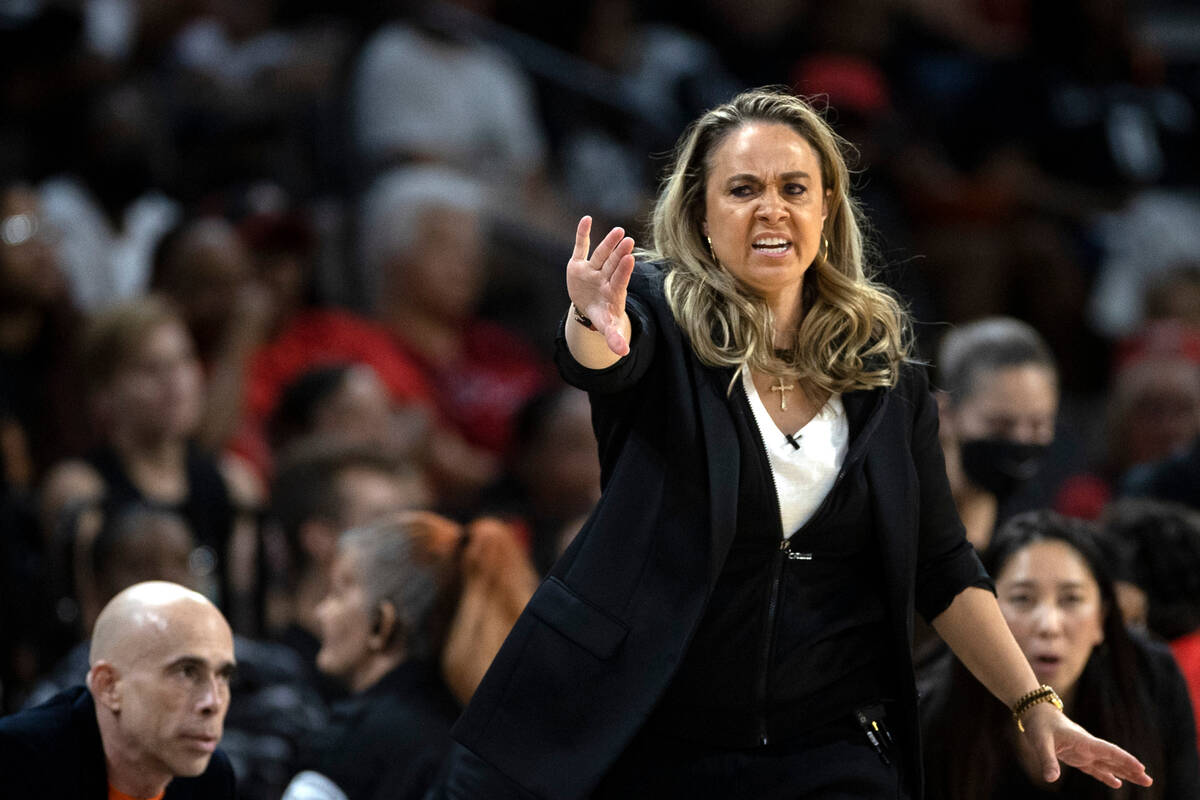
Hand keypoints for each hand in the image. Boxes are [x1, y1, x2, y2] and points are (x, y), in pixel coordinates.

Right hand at [567, 215, 634, 356]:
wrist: (589, 307)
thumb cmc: (602, 315)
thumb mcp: (607, 327)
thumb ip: (614, 338)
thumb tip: (623, 353)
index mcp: (613, 292)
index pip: (620, 280)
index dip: (624, 270)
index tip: (630, 259)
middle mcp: (604, 278)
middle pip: (613, 264)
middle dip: (619, 253)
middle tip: (628, 240)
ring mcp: (592, 270)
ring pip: (600, 254)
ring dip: (608, 243)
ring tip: (619, 231)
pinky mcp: (579, 264)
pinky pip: (580, 247)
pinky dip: (582, 234)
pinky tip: (586, 219)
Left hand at [1019, 702, 1152, 788]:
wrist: (1035, 713)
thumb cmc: (1039, 725)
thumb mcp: (1040, 742)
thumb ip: (1047, 760)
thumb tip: (1051, 779)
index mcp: (1083, 741)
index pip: (1109, 751)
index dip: (1124, 759)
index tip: (1141, 767)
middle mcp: (1088, 747)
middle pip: (1114, 759)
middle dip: (1131, 769)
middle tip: (1149, 780)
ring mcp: (1083, 752)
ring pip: (1108, 765)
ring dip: (1124, 773)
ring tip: (1142, 782)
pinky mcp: (1077, 756)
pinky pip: (1095, 768)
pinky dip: (1106, 776)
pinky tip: (1117, 783)